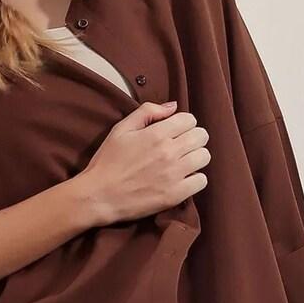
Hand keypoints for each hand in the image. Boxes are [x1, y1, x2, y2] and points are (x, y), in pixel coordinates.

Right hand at [79, 100, 210, 225]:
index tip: (175, 132)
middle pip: (201, 136)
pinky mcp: (175, 194)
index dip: (183, 124)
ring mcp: (174, 174)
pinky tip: (182, 178)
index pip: (189, 120)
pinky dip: (195, 178)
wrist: (99, 196)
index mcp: (156, 134)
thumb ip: (147, 112)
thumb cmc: (107, 162)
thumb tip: (173, 106)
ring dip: (195, 157)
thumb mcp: (121, 129)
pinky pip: (202, 181)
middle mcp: (169, 152)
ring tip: (182, 162)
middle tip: (181, 146)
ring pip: (204, 157)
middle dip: (193, 138)